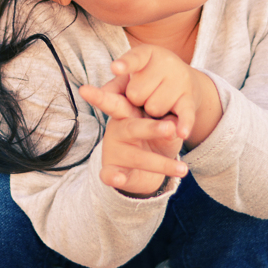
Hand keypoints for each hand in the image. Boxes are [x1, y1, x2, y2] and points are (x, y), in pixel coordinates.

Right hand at [79, 76, 187, 195]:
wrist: (147, 169)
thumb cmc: (156, 137)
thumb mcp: (166, 127)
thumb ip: (171, 123)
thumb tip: (178, 125)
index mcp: (128, 112)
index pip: (119, 101)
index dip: (101, 95)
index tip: (84, 89)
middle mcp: (118, 129)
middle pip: (132, 127)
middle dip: (151, 129)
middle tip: (170, 129)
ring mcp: (114, 150)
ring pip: (136, 156)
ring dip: (161, 163)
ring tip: (183, 169)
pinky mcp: (111, 170)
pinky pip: (110, 173)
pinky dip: (114, 177)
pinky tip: (118, 178)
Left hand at [110, 44, 222, 149]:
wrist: (184, 81)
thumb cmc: (147, 79)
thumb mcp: (131, 77)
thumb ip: (115, 86)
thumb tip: (103, 94)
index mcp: (146, 53)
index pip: (134, 59)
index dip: (124, 65)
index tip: (114, 68)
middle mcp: (165, 62)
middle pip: (136, 94)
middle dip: (136, 100)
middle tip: (146, 94)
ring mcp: (180, 80)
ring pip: (153, 108)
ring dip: (152, 112)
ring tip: (159, 102)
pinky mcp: (190, 99)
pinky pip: (185, 114)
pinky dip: (184, 124)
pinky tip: (181, 133)